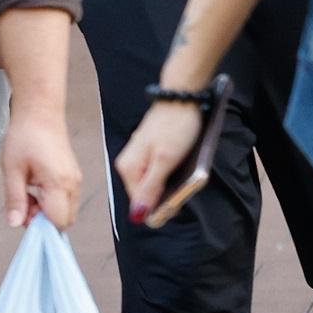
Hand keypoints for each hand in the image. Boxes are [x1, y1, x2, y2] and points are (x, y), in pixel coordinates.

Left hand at [1, 100, 84, 228]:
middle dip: (42, 220)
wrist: (39, 112)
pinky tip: (34, 187)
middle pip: (64, 219)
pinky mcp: (72, 176)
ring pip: (65, 210)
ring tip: (26, 193)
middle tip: (21, 205)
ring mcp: (75, 180)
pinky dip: (50, 201)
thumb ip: (15, 199)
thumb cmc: (25, 135)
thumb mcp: (12, 169)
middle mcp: (73, 184)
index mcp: (60, 182)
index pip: (58, 221)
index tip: (22, 219)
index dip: (40, 227)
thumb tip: (15, 223)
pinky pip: (65, 199)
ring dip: (45, 210)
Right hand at [112, 95, 205, 225]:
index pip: (139, 204)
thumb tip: (137, 215)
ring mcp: (139, 158)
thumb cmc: (174, 127)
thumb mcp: (164, 161)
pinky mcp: (149, 152)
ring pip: (154, 184)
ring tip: (184, 173)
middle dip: (165, 196)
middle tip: (184, 185)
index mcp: (128, 169)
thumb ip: (150, 188)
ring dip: (170, 185)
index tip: (178, 203)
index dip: (159, 208)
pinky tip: (181, 165)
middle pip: (146, 195)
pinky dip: (171, 174)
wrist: (181, 98)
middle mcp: (130, 165)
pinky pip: (158, 173)